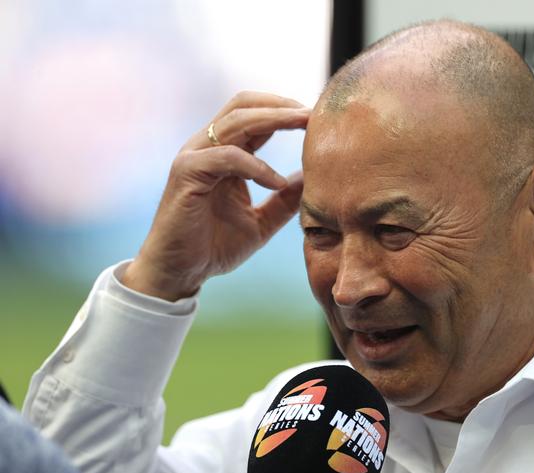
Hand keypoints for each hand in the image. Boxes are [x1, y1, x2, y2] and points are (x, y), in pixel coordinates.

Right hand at [121, 91, 309, 300]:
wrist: (179, 272)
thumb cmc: (215, 246)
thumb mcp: (262, 222)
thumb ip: (285, 201)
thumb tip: (313, 181)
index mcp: (225, 153)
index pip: (256, 115)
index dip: (287, 111)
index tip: (319, 119)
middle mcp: (207, 147)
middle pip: (245, 104)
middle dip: (283, 104)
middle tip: (315, 113)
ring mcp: (195, 156)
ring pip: (236, 120)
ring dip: (274, 119)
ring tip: (306, 126)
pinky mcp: (187, 172)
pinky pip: (227, 156)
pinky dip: (257, 165)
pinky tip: (278, 182)